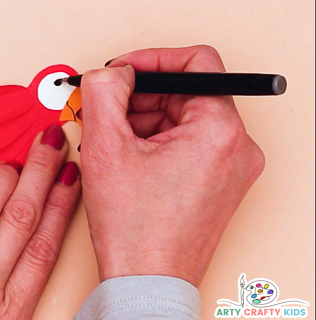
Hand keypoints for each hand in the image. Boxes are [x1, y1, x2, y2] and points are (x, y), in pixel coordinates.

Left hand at [0, 125, 80, 318]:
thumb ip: (15, 292)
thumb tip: (33, 245)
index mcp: (6, 312)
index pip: (42, 246)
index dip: (60, 206)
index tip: (71, 179)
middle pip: (19, 219)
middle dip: (40, 175)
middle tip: (52, 144)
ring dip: (3, 180)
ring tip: (18, 159)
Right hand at [80, 45, 264, 286]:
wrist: (146, 281)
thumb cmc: (136, 230)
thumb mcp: (106, 147)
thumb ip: (104, 91)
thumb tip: (110, 72)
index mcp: (221, 131)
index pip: (197, 63)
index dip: (152, 59)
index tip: (123, 71)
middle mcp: (237, 147)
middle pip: (185, 93)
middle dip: (139, 98)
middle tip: (105, 111)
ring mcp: (230, 167)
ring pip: (182, 119)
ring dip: (142, 121)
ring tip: (110, 143)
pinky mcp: (218, 182)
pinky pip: (185, 143)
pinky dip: (153, 142)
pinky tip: (126, 159)